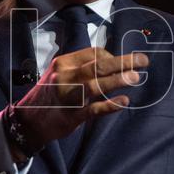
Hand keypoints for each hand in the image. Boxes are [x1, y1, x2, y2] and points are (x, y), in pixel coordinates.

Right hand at [9, 48, 148, 159]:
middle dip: (123, 62)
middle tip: (143, 61)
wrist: (29, 120)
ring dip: (119, 80)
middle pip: (98, 65)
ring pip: (97, 84)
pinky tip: (124, 102)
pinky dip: (110, 105)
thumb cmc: (49, 94)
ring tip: (136, 78)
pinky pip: (94, 109)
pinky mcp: (72, 115)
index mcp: (63, 63)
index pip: (94, 53)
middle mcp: (65, 77)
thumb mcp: (59, 74)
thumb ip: (81, 67)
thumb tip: (112, 61)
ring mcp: (68, 96)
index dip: (113, 56)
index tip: (122, 64)